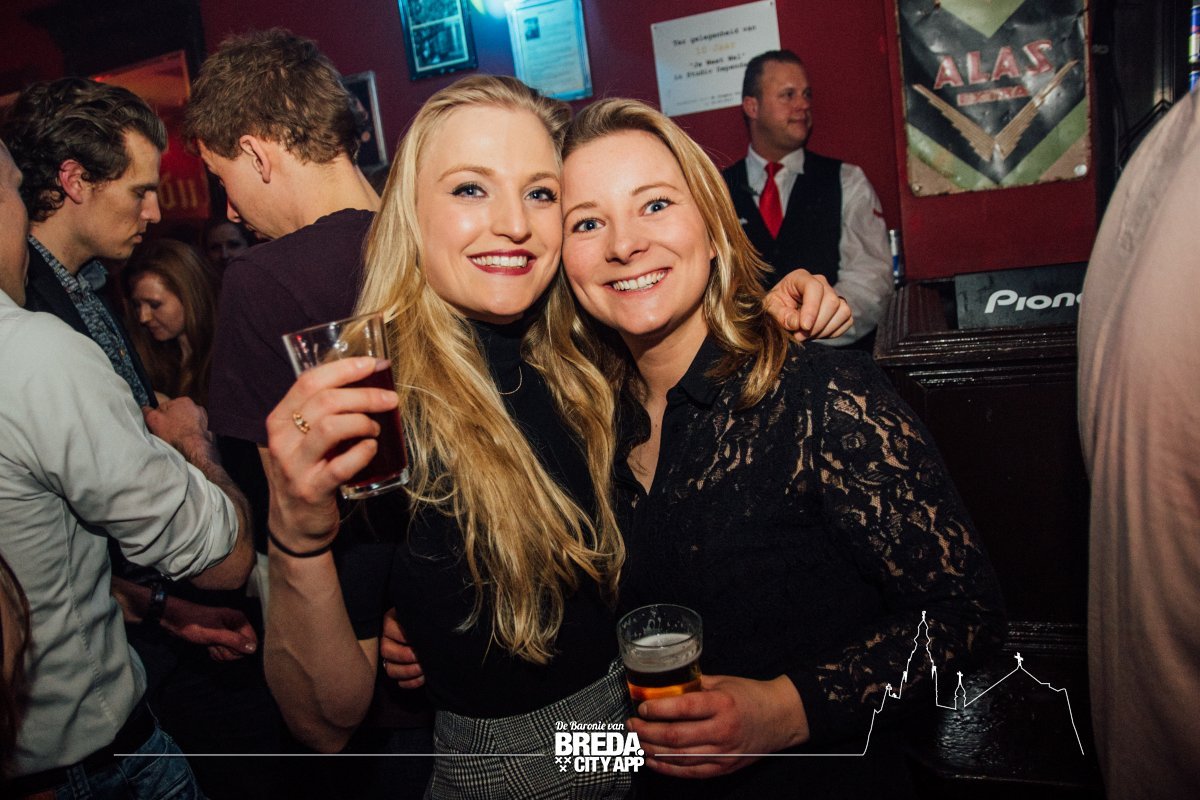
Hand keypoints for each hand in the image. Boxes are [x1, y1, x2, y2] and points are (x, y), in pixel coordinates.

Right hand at [143, 396, 211, 453]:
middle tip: (167, 434)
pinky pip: (197, 432)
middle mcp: (197, 407)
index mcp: (184, 401)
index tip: (158, 426)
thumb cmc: (176, 434)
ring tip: (178, 439)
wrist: (196, 450)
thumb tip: (145, 408)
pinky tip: (188, 443)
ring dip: (183, 430)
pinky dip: (192, 436)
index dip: (159, 418)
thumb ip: (148, 411)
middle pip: (178, 415)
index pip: (165, 407)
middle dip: (172, 423)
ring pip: (188, 424)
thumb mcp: (154, 420)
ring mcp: (206, 419)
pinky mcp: (211, 430)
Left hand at [160, 596, 257, 660]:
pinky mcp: (219, 639)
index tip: (226, 645)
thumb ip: (234, 641)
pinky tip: (208, 646)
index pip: (252, 641)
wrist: (174, 620)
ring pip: (232, 652)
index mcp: (239, 619)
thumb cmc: (194, 624)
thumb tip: (253, 649)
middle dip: (228, 651)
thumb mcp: (214, 633)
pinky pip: (223, 652)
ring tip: (209, 644)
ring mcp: (227, 632)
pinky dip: (215, 652)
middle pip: (242, 648)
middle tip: (215, 644)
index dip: (240, 648)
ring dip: (220, 652)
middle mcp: (236, 625)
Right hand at [264, 357, 398, 553]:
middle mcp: (282, 438)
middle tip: (390, 400)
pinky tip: (372, 448)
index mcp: (279, 418)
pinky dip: (363, 452)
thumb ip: (323, 412)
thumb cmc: (308, 469)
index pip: (309, 380)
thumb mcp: (304, 437)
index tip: (373, 364)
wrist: (295, 522)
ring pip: (331, 427)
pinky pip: (341, 464)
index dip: (344, 368)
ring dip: (363, 422)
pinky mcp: (312, 489)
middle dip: (365, 395)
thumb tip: (367, 379)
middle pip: (325, 401)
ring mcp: (294, 465)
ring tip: (375, 429)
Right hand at [380, 607, 424, 687]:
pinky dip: (412, 682)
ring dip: (408, 671)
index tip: (418, 639)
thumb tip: (429, 630)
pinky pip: (400, 682)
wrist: (436, 632)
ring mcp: (391, 657)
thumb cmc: (429, 620)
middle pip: (386, 651)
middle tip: (420, 656)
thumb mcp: (424, 615)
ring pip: (390, 669)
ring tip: (423, 669)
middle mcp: (387, 640)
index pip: (390, 629)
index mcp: (391, 622)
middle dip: (405, 656)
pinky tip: (423, 677)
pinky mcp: (400, 670)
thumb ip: (421, 619)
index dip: (404, 636)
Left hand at [628, 674, 809, 778]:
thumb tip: (664, 686)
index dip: (657, 710)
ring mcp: (723, 753)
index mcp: (721, 704)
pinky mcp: (724, 767)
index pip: (682, 708)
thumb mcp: (723, 681)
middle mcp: (722, 730)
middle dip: (646, 732)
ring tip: (636, 742)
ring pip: (679, 757)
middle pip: (675, 736)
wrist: (781, 717)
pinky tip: (653, 761)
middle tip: (631, 725)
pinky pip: (690, 772)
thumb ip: (694, 685)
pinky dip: (668, 768)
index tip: (641, 708)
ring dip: (652, 750)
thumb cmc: (751, 696)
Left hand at [763, 269, 852, 341]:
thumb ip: (781, 315)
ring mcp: (834, 294)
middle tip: (800, 336)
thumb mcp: (771, 309)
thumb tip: (798, 324)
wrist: (784, 310)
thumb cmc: (776, 306)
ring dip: (825, 329)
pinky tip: (818, 334)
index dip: (811, 308)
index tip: (804, 327)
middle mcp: (821, 282)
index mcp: (801, 277)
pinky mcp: (841, 308)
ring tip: (808, 336)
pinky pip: (847, 320)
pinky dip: (833, 332)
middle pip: (831, 301)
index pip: (814, 288)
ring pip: (843, 311)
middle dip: (817, 324)